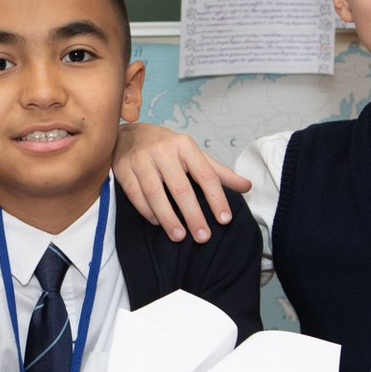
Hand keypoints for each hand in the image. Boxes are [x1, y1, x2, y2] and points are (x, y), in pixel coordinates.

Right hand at [112, 123, 248, 243]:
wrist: (128, 135)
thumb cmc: (167, 148)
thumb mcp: (193, 155)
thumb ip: (218, 172)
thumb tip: (247, 186)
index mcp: (185, 145)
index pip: (206, 174)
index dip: (216, 198)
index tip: (224, 220)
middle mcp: (163, 150)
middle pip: (181, 187)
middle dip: (193, 215)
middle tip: (203, 237)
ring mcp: (141, 159)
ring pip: (156, 193)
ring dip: (169, 217)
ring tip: (180, 236)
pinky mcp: (123, 169)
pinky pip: (136, 195)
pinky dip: (147, 211)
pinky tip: (158, 223)